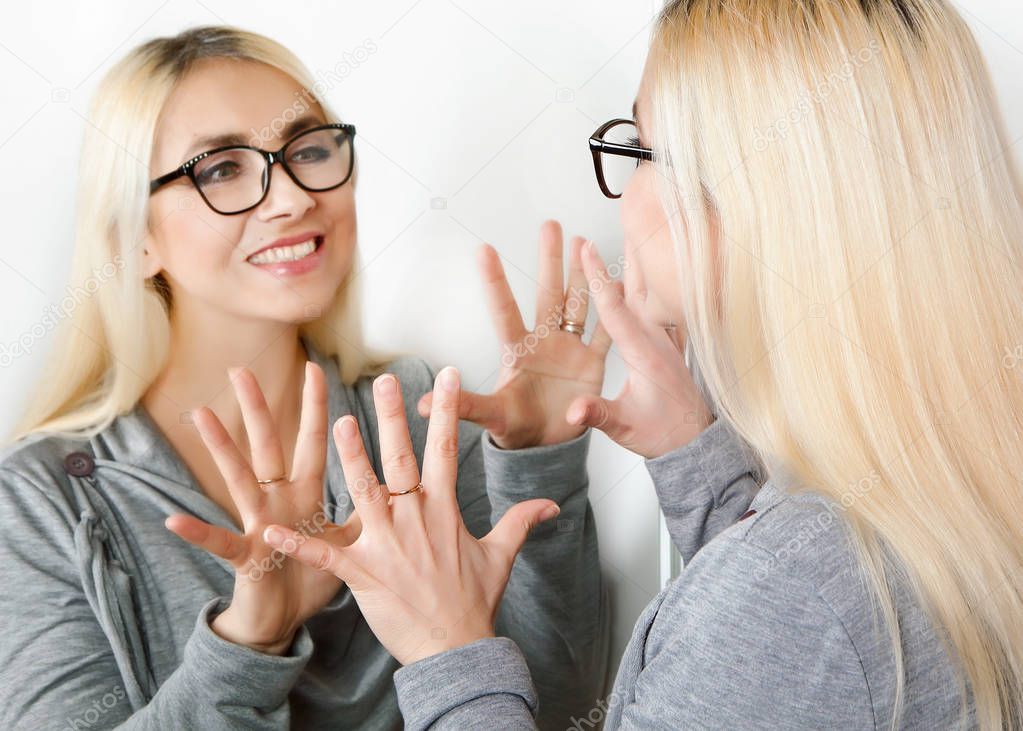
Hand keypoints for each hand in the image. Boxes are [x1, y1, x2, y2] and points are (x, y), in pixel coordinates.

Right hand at [165, 362, 359, 653]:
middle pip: (267, 447)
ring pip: (239, 479)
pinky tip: (174, 518)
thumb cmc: (311, 577)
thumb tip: (394, 485)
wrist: (285, 620)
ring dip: (221, 448)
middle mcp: (278, 501)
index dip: (314, 408)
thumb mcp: (344, 540)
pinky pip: (219, 542)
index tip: (315, 369)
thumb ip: (365, 511)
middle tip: (241, 370)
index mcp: (305, 494)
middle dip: (257, 409)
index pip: (312, 442)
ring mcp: (258, 524)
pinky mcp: (245, 555)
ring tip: (201, 415)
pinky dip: (198, 532)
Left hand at [263, 367, 560, 664]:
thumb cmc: (475, 602)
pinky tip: (270, 530)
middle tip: (383, 382)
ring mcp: (387, 545)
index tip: (446, 376)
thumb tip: (551, 505)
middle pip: (401, 459)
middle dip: (393, 418)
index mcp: (444, 511)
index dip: (445, 411)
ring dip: (350, 458)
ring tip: (337, 423)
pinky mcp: (363, 573)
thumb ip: (520, 521)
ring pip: (364, 492)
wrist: (455, 649)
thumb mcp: (501, 556)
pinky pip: (325, 554)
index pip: (445, 450)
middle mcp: (414, 519)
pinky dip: (297, 544)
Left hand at [418, 220, 609, 448]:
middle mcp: (544, 342)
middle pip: (547, 294)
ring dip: (582, 274)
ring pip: (578, 304)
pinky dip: (615, 312)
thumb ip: (464, 405)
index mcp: (517, 351)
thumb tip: (422, 403)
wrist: (546, 448)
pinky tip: (621, 284)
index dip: (496, 281)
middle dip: (550, 260)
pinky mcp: (591, 365)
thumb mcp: (492, 415)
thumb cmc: (515, 429)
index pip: (504, 310)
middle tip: (550, 224)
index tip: (485, 249)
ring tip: (584, 242)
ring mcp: (569, 350)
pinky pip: (606, 334)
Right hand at [565, 242, 714, 457]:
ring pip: (649, 293)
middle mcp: (657, 340)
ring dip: (637, 263)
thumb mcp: (625, 429)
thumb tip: (574, 412)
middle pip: (636, 288)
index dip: (599, 279)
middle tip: (612, 219)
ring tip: (630, 230)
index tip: (587, 249)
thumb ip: (598, 416)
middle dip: (619, 254)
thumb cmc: (662, 436)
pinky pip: (656, 305)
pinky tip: (644, 272)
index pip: (615, 309)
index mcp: (643, 354)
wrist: (694, 445)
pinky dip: (648, 283)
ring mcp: (666, 339)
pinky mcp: (670, 343)